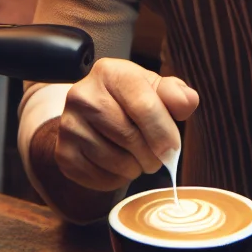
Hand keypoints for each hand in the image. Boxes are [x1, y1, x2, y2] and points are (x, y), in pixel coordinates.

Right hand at [56, 58, 198, 191]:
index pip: (143, 105)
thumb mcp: (153, 89)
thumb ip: (175, 94)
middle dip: (151, 155)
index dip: (164, 132)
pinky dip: (116, 179)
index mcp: (109, 72)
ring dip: (135, 168)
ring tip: (136, 159)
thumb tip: (188, 101)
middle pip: (129, 137)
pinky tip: (118, 166)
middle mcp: (82, 95)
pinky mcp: (63, 153)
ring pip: (115, 161)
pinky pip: (99, 177)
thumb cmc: (130, 101)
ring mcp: (69, 125)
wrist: (92, 116)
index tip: (173, 150)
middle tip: (157, 158)